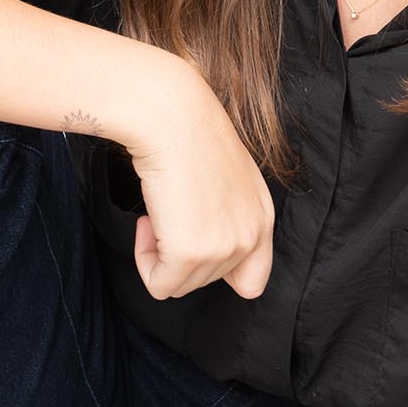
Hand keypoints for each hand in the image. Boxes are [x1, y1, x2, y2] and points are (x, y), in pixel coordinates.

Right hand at [124, 69, 275, 301]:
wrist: (173, 120)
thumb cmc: (191, 137)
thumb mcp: (228, 181)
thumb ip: (226, 218)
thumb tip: (196, 247)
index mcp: (263, 220)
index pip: (253, 282)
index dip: (216, 273)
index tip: (191, 247)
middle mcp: (250, 238)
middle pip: (203, 284)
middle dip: (176, 256)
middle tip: (165, 215)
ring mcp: (223, 248)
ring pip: (179, 286)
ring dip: (159, 256)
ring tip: (157, 215)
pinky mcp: (190, 254)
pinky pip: (159, 286)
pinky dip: (144, 261)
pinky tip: (147, 223)